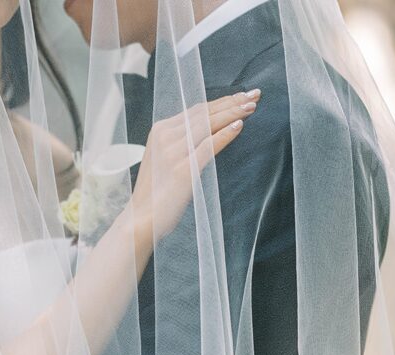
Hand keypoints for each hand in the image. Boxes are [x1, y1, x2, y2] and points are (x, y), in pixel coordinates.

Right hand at [130, 89, 260, 243]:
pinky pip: (208, 147)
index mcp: (160, 131)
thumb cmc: (155, 193)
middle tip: (254, 95)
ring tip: (251, 107)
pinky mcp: (182, 170)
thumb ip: (181, 143)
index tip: (241, 96)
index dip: (221, 101)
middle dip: (232, 103)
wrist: (140, 219)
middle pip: (204, 113)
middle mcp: (166, 137)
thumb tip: (209, 131)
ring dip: (233, 114)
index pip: (197, 110)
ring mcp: (173, 153)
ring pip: (208, 125)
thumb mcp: (164, 159)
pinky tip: (239, 126)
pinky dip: (224, 135)